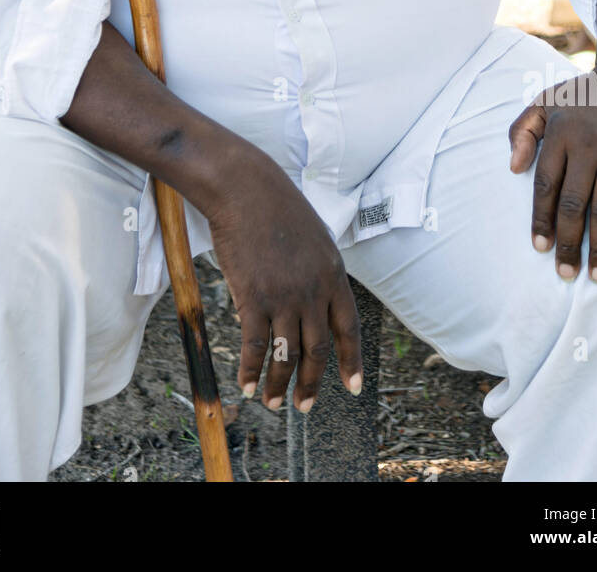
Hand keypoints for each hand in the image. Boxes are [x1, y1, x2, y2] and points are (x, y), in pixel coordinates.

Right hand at [207, 148, 361, 411]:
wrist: (245, 188)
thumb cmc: (276, 207)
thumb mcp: (314, 237)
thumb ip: (318, 271)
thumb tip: (315, 298)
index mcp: (333, 274)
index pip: (348, 328)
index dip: (350, 362)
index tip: (351, 388)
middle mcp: (313, 290)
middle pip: (318, 349)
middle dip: (312, 383)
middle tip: (304, 407)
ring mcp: (284, 295)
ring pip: (287, 354)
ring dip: (280, 385)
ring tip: (272, 404)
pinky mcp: (253, 297)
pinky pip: (255, 345)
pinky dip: (251, 370)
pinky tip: (246, 386)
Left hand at [508, 64, 596, 281]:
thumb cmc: (587, 94)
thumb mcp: (547, 100)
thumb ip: (522, 130)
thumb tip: (512, 169)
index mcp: (560, 133)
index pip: (545, 185)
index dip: (541, 219)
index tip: (540, 248)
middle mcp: (587, 145)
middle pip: (573, 204)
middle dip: (568, 243)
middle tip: (566, 273)